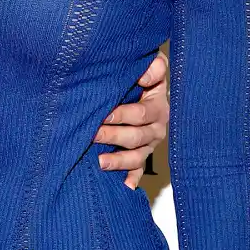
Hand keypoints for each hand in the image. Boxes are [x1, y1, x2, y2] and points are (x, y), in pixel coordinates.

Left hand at [93, 51, 169, 188]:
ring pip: (136, 156)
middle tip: (92, 134)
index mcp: (157, 106)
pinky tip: (123, 185)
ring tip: (99, 162)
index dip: (122, 114)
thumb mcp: (153, 64)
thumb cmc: (144, 73)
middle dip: (112, 136)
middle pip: (135, 136)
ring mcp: (149, 143)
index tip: (104, 114)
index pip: (140, 113)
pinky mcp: (144, 155)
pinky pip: (138, 169)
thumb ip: (154, 66)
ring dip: (118, 161)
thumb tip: (145, 76)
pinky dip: (131, 178)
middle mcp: (156, 127)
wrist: (148, 83)